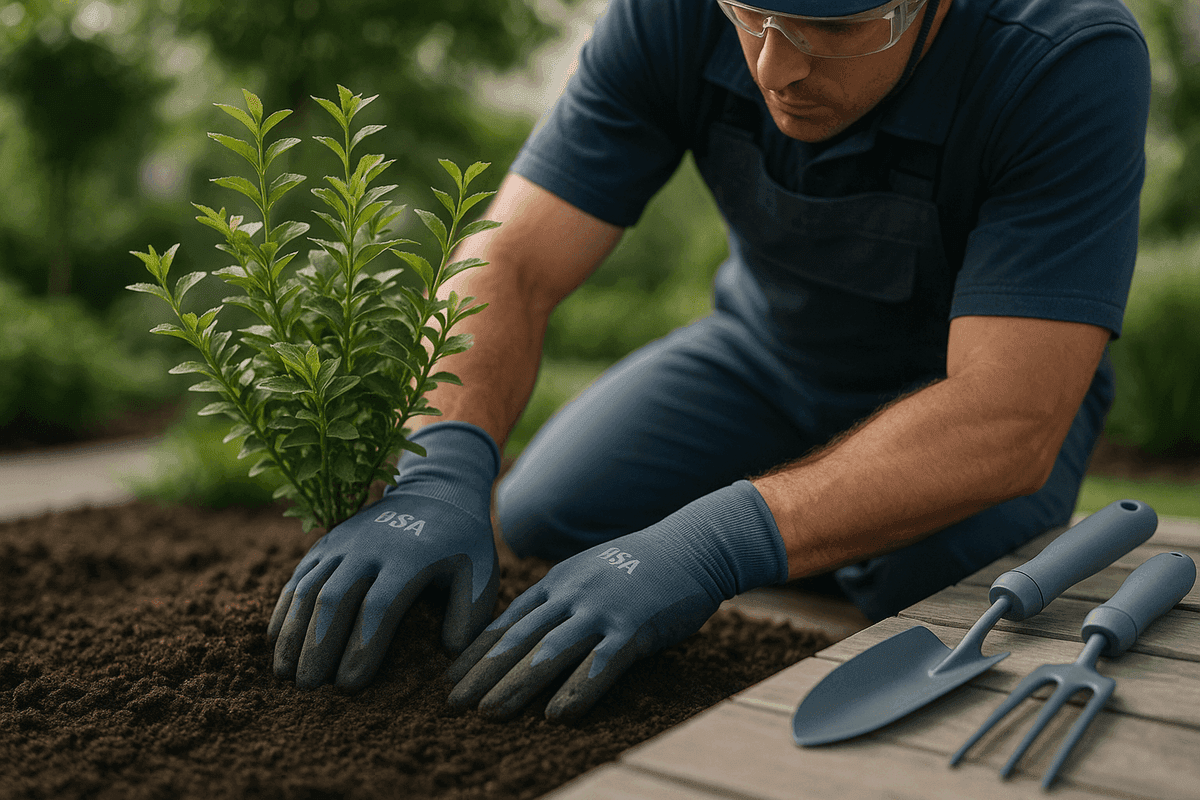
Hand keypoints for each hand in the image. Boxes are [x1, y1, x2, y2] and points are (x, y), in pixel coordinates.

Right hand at [268, 422, 500, 689]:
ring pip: (307, 589)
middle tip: (308, 689)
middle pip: (334, 599)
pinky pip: (297, 578)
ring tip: (285, 675)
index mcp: (408, 557)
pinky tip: (275, 643)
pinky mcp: (325, 543)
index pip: (379, 606)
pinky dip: (283, 610)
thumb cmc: (461, 542)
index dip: (362, 646)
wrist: (436, 489)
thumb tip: (450, 652)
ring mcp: (342, 543)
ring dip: (292, 632)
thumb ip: (471, 610)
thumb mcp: (481, 569)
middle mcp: (368, 547)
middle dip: (317, 647)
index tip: (350, 685)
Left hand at [446, 481, 787, 719]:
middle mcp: (572, 593)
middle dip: (483, 674)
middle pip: (519, 639)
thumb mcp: (589, 573)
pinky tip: (557, 714)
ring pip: (550, 652)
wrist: (693, 546)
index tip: (449, 680)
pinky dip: (576, 690)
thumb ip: (559, 599)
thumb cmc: (641, 566)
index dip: (476, 653)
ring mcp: (602, 609)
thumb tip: (527, 634)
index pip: (507, 622)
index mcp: (558, 581)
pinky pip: (600, 663)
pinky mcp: (634, 627)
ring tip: (490, 714)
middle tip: (453, 704)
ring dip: (517, 685)